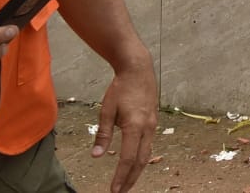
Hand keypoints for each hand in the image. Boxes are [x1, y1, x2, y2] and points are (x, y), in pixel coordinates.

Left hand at [92, 61, 156, 192]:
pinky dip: (141, 158)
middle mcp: (148, 127)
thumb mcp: (107, 110)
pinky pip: (148, 144)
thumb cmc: (121, 88)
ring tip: (127, 182)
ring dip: (137, 170)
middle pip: (141, 160)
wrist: (138, 69)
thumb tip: (96, 156)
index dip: (121, 175)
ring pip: (147, 154)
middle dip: (131, 178)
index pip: (128, 158)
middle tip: (121, 192)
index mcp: (135, 126)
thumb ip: (103, 135)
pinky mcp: (153, 121)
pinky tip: (135, 163)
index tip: (113, 189)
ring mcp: (153, 124)